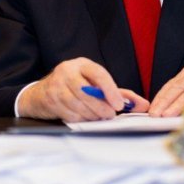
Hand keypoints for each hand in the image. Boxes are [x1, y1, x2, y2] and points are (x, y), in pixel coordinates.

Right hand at [17, 57, 148, 121]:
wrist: (41, 93)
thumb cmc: (75, 86)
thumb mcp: (95, 84)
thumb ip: (119, 93)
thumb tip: (142, 105)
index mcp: (81, 64)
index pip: (98, 74)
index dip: (110, 90)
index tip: (119, 105)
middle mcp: (67, 71)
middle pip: (87, 92)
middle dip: (101, 107)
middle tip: (110, 115)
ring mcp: (56, 86)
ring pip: (79, 105)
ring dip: (92, 115)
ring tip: (98, 116)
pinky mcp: (50, 100)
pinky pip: (70, 114)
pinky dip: (81, 119)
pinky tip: (84, 117)